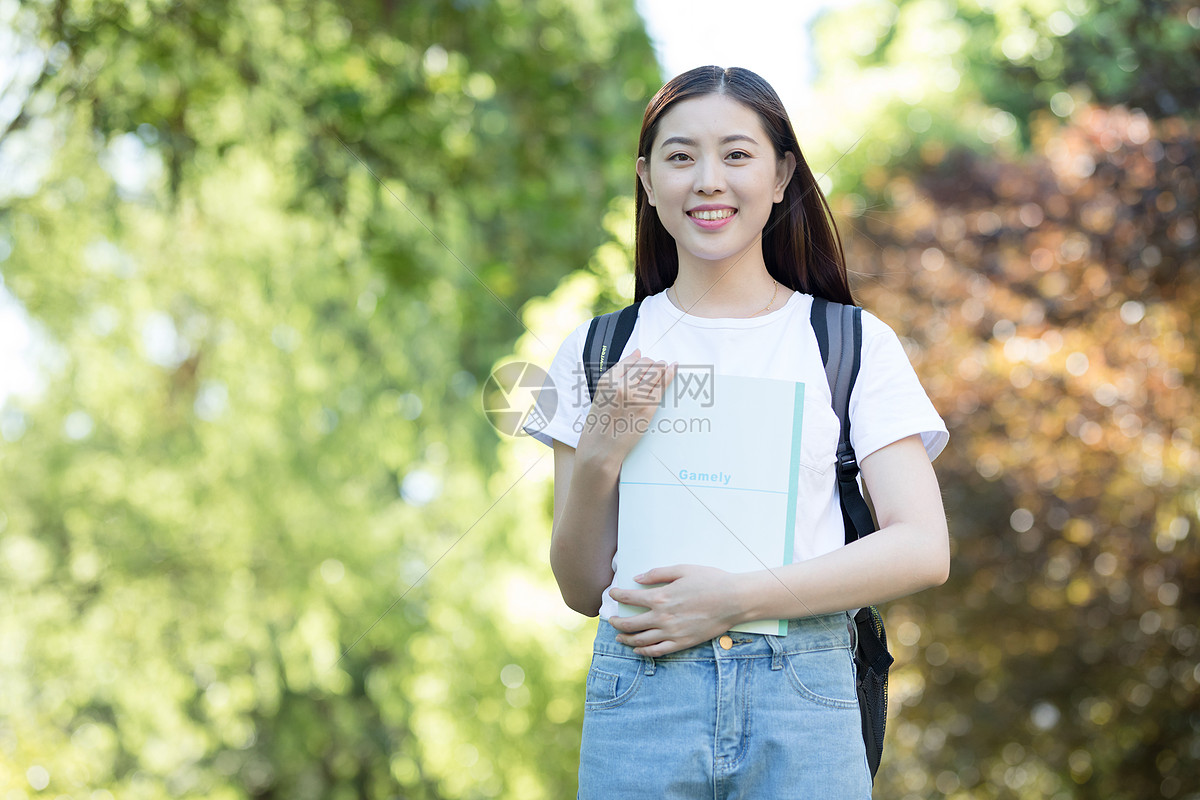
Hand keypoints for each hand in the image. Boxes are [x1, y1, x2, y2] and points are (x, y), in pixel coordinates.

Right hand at [577, 348, 677, 465]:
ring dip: (661, 367)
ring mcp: (636, 397)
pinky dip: (670, 374)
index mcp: (607, 381)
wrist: (601, 449)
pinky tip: (674, 368)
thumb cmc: (600, 425)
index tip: (643, 358)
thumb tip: (636, 354)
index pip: (629, 361)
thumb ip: (617, 375)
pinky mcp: (648, 408)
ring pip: (655, 371)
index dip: (639, 358)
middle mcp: (621, 386)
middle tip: (655, 365)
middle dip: (651, 363)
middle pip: (644, 364)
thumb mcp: (601, 395)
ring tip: (664, 366)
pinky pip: (663, 385)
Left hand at [606, 565, 745, 656]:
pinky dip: (644, 652)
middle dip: (616, 622)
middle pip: (630, 623)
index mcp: (661, 597)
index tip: (612, 594)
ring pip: (640, 640)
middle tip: (611, 620)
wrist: (733, 600)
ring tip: (619, 637)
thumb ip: (657, 574)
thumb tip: (638, 578)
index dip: (618, 596)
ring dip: (626, 639)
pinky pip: (657, 651)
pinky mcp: (682, 643)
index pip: (630, 598)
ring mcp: (672, 632)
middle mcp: (662, 617)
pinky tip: (638, 650)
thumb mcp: (682, 569)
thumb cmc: (710, 581)